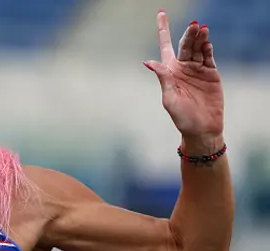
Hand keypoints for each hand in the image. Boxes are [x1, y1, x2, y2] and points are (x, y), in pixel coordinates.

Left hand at [144, 11, 223, 151]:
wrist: (202, 128)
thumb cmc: (182, 117)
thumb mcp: (169, 98)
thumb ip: (163, 79)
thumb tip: (148, 62)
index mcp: (170, 72)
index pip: (165, 46)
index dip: (163, 30)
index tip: (160, 13)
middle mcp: (183, 68)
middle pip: (185, 45)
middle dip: (189, 34)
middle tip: (194, 25)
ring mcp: (197, 69)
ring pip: (198, 49)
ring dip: (199, 38)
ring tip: (202, 29)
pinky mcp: (211, 74)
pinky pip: (208, 58)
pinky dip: (207, 49)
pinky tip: (206, 43)